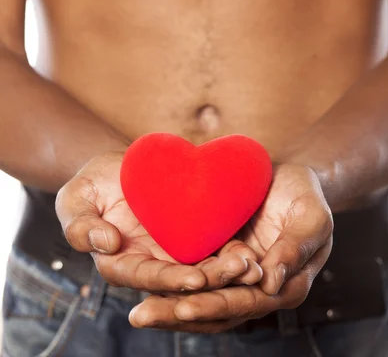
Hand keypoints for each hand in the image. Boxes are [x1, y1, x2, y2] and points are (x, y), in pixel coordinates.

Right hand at [56, 152, 262, 294]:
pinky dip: (232, 252)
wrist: (119, 166)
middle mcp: (151, 263)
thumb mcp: (75, 199)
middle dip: (211, 279)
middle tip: (239, 271)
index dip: (170, 279)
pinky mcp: (192, 235)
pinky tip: (253, 250)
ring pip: (203, 268)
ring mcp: (173, 252)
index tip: (195, 279)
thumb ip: (80, 225)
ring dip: (228, 271)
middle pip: (182, 280)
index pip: (146, 277)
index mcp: (121, 262)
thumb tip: (106, 244)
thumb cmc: (92, 183)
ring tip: (252, 264)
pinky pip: (213, 247)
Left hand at [129, 163, 332, 331]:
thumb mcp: (312, 216)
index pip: (247, 302)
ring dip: (169, 309)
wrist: (284, 175)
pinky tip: (144, 290)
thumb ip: (297, 247)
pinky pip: (194, 280)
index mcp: (286, 285)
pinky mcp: (219, 262)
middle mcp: (260, 290)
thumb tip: (273, 284)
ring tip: (138, 313)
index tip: (184, 306)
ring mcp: (237, 279)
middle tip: (143, 316)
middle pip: (218, 310)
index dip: (215, 306)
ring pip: (202, 301)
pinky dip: (171, 287)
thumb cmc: (304, 194)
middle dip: (179, 314)